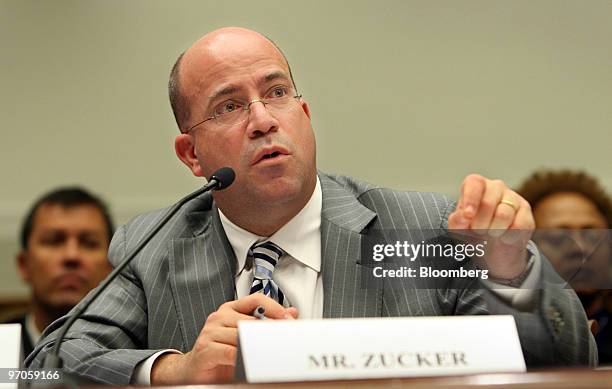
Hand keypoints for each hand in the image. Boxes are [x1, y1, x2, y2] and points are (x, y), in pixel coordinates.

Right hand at [151, 294, 297, 384]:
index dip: (275, 308)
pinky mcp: (205, 349)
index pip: (256, 299)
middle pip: (251, 319)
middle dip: (270, 332)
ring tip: (268, 354)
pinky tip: (248, 364)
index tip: (288, 320)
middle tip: (284, 341)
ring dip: (257, 347)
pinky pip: (230, 352)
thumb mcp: (246, 337)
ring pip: (242, 335)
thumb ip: (267, 324)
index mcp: (231, 309)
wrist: (195, 370)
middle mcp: (220, 317)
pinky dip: (243, 359)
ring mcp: (211, 331)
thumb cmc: (221, 353)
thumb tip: (292, 313)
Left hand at [447, 174, 534, 278]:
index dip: (470, 199)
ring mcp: (513, 198)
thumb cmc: (472, 232)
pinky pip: (519, 225)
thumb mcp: (459, 228)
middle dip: (479, 223)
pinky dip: (508, 237)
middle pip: (487, 202)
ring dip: (494, 231)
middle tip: (477, 232)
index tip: (468, 216)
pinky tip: (504, 238)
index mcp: (476, 186)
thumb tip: (464, 216)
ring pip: (503, 214)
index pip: (474, 183)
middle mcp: (496, 187)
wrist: (492, 249)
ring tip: (490, 235)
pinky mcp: (526, 212)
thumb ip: (457, 221)